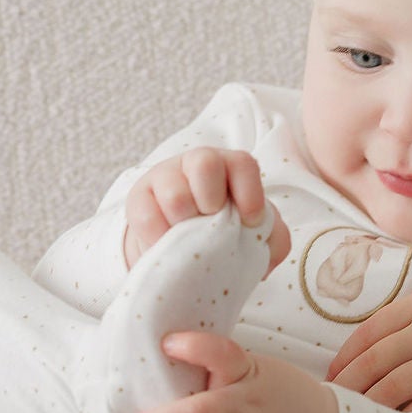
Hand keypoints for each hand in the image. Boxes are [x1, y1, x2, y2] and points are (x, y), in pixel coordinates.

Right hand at [121, 149, 291, 273]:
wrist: (182, 246)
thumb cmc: (225, 232)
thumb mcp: (255, 234)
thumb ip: (272, 238)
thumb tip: (264, 249)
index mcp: (230, 168)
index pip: (242, 164)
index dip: (250, 193)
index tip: (251, 223)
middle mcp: (197, 163)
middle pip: (205, 164)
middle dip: (213, 201)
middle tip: (212, 226)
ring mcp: (165, 177)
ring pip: (175, 194)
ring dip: (186, 225)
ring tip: (189, 242)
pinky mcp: (139, 199)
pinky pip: (146, 216)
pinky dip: (159, 240)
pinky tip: (168, 249)